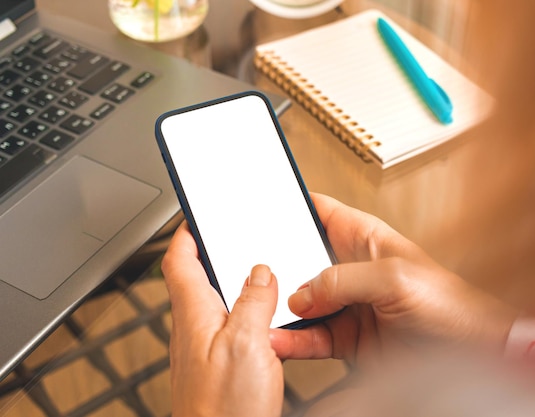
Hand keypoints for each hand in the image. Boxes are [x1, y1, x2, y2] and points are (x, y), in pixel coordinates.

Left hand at [162, 222, 283, 416]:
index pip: (178, 261)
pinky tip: (267, 322)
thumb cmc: (223, 408)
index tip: (196, 215)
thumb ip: (254, 301)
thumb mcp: (247, 342)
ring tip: (260, 275)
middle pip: (196, 278)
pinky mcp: (218, 365)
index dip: (185, 234)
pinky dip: (246, 314)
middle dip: (213, 255)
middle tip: (234, 237)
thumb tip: (261, 271)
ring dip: (234, 285)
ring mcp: (205, 348)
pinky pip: (229, 327)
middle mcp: (195, 328)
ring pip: (215, 303)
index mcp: (195, 313)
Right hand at [270, 193, 517, 364]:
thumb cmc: (451, 304)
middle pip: (300, 260)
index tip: (261, 207)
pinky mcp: (347, 337)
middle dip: (277, 266)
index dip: (289, 205)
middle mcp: (351, 269)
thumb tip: (304, 292)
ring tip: (260, 313)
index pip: (318, 211)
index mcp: (364, 238)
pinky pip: (310, 336)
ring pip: (300, 302)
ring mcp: (347, 304)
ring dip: (280, 308)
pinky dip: (292, 340)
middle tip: (255, 275)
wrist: (470, 352)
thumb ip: (344, 279)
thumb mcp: (396, 277)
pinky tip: (280, 339)